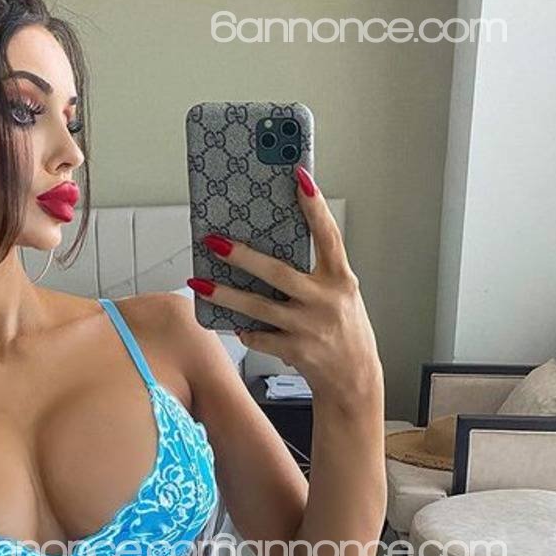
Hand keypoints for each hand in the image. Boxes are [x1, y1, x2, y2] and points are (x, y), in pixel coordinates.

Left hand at [189, 166, 382, 402]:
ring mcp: (309, 327)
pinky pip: (259, 336)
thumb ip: (317, 274)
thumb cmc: (345, 330)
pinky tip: (236, 325)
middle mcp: (326, 300)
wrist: (354, 378)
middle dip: (242, 256)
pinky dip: (246, 330)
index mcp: (341, 279)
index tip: (299, 178)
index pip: (329, 236)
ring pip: (258, 307)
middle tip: (215, 241)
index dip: (315, 206)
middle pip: (278, 273)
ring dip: (226, 295)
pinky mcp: (295, 351)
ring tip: (201, 283)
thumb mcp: (341, 295)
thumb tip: (276, 248)